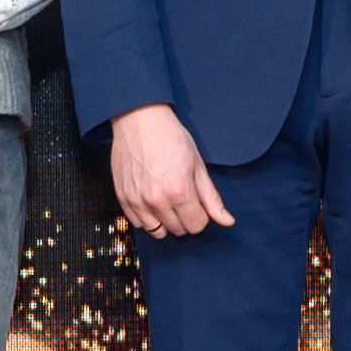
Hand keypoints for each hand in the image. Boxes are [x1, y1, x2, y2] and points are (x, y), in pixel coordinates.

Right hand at [109, 104, 229, 236]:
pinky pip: (139, 224)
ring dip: (166, 221)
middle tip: (182, 197)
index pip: (196, 226)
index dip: (201, 215)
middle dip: (185, 218)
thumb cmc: (170, 137)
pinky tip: (152, 201)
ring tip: (167, 200)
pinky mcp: (123, 198)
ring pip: (158, 232)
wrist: (139, 119)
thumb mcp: (197, 165)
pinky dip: (148, 218)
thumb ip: (211, 198)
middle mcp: (156, 200)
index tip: (197, 202)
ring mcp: (137, 200)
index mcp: (179, 191)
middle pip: (178, 230)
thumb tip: (227, 221)